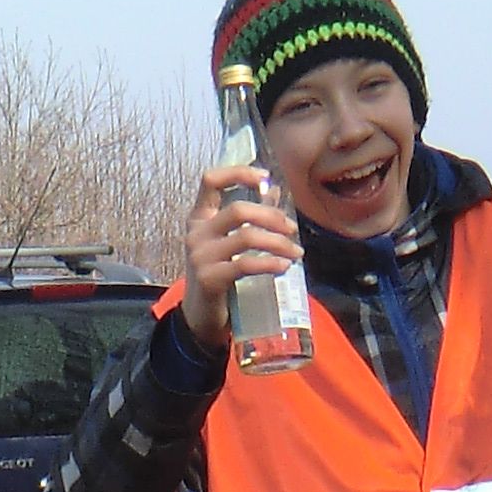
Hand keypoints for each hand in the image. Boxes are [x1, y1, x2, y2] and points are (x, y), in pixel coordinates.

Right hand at [178, 162, 304, 350]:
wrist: (200, 318)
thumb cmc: (219, 275)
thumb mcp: (229, 243)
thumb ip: (249, 218)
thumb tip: (273, 190)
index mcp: (199, 218)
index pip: (211, 180)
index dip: (239, 173)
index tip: (265, 178)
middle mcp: (196, 233)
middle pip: (239, 210)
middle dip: (273, 217)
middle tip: (292, 230)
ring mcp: (201, 256)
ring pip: (247, 237)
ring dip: (279, 243)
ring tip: (296, 253)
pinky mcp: (210, 279)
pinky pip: (246, 265)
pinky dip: (270, 264)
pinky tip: (284, 267)